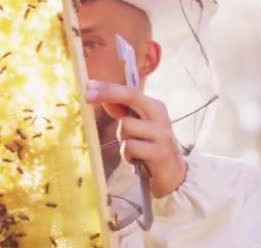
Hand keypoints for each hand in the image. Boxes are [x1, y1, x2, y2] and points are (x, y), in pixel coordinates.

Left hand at [86, 80, 186, 197]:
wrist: (173, 175)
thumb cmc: (149, 146)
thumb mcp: (136, 125)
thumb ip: (121, 110)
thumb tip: (98, 93)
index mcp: (154, 106)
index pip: (130, 91)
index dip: (108, 87)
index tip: (88, 85)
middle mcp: (160, 116)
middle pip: (131, 96)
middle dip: (109, 93)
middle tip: (87, 96)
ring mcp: (162, 133)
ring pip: (125, 126)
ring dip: (123, 139)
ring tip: (133, 149)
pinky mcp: (160, 152)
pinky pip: (130, 147)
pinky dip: (128, 155)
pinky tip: (137, 160)